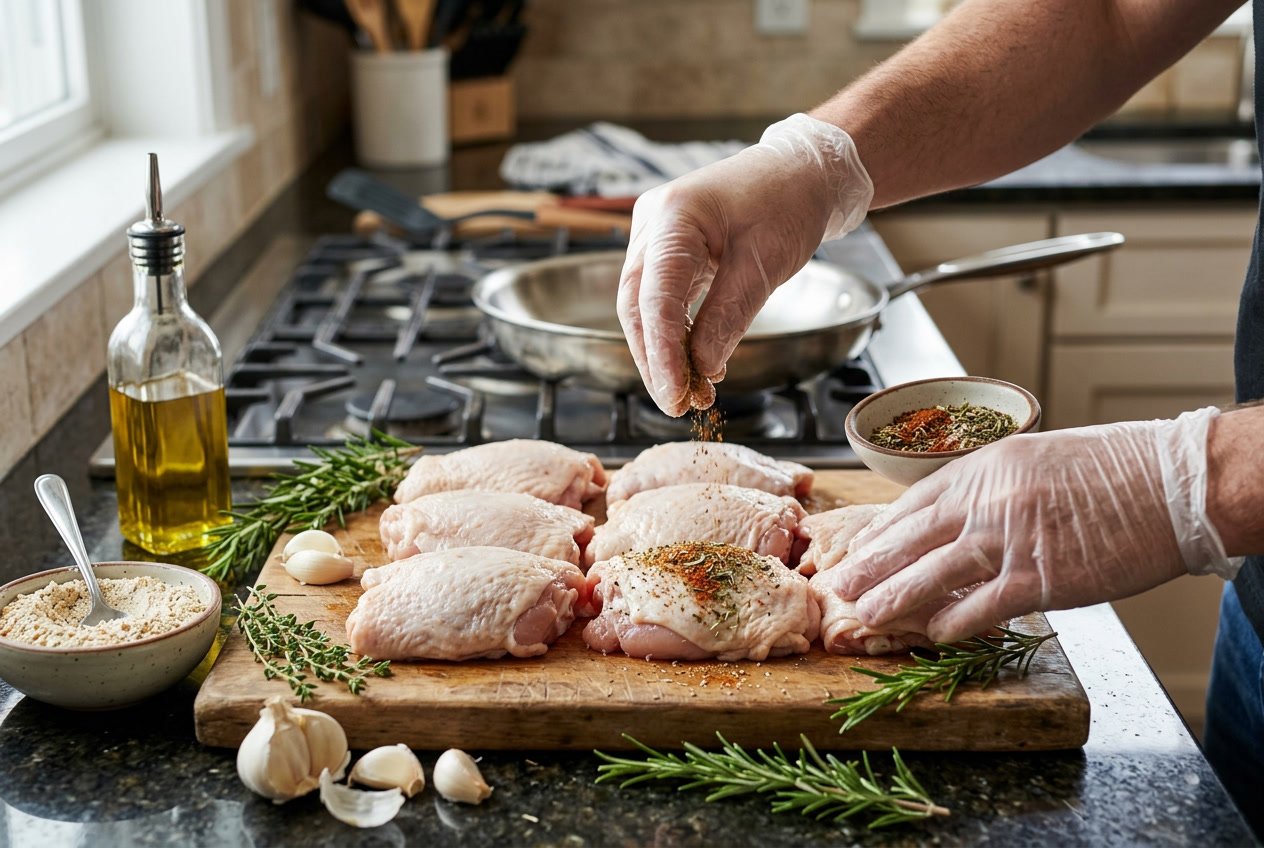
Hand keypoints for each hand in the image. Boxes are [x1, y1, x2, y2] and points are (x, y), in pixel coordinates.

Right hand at [617, 114, 872, 416]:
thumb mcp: (764, 264)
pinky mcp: (667, 250)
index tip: (675, 396)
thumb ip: (728, 316)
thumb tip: (702, 367)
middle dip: (656, 361)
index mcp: (673, 218)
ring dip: (665, 353)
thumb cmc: (788, 202)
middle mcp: (652, 224)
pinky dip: (676, 335)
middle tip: (679, 405)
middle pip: (638, 307)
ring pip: (645, 308)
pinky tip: (696, 364)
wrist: (802, 171)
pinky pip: (661, 300)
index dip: (661, 354)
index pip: (655, 299)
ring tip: (691, 393)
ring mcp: (654, 236)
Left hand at [833, 408, 1236, 642]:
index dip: (879, 532)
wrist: (1171, 483)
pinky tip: (933, 636)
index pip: (914, 504)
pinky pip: (985, 605)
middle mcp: (988, 499)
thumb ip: (990, 489)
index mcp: (984, 466)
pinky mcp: (1042, 577)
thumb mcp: (1034, 461)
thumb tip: (955, 521)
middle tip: (836, 587)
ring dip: (896, 598)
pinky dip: (956, 622)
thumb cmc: (1111, 471)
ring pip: (935, 573)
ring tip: (864, 615)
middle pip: (911, 538)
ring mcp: (1012, 538)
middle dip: (869, 565)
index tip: (852, 550)